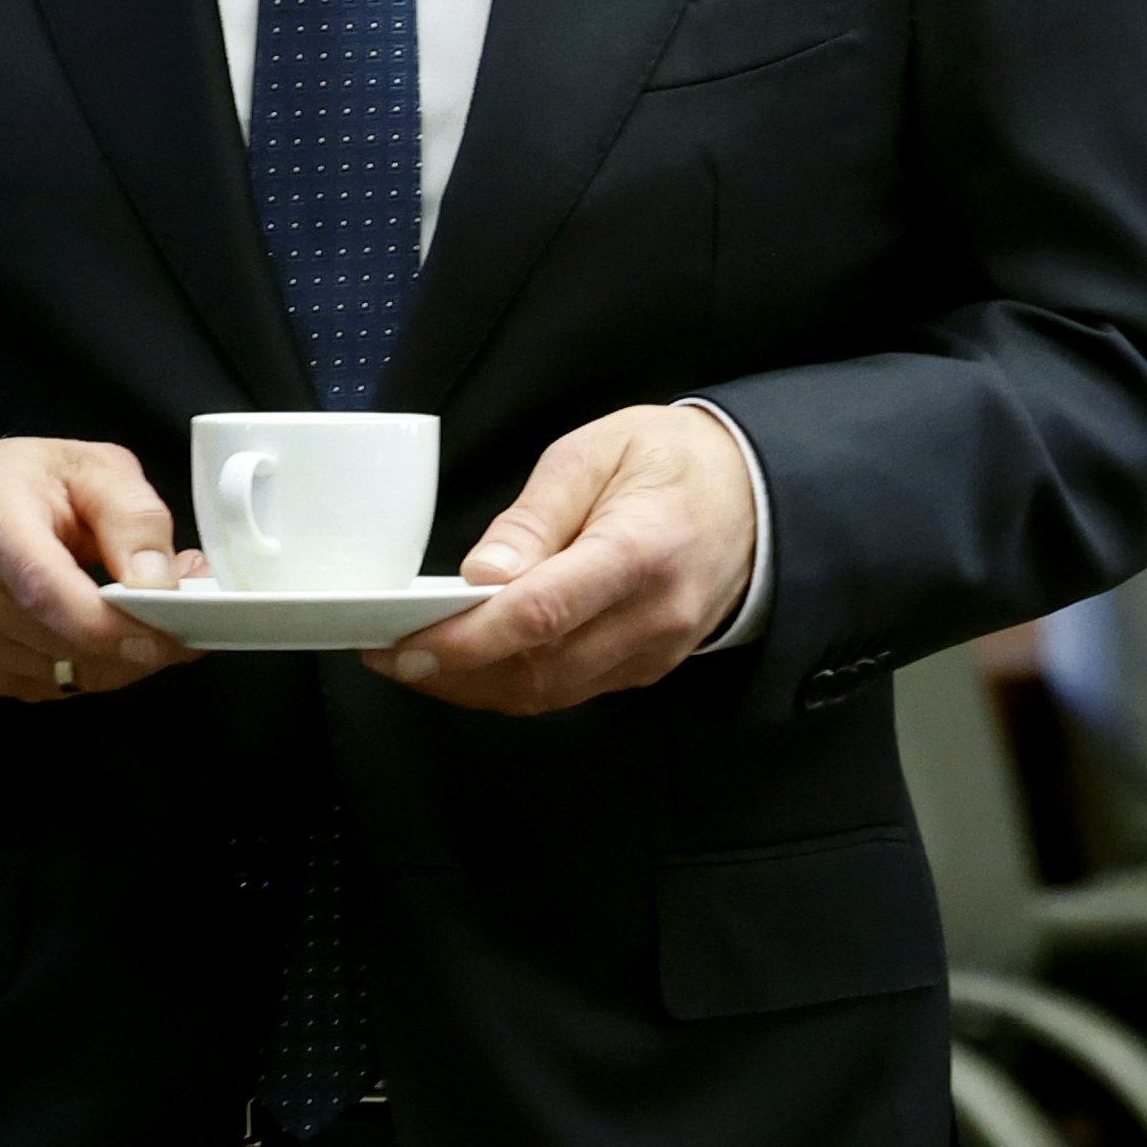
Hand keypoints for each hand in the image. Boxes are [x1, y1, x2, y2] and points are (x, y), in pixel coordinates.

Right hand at [0, 436, 202, 703]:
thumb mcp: (85, 464)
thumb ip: (132, 515)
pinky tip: (111, 630)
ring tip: (153, 610)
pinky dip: (97, 667)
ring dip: (126, 656)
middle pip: (67, 645)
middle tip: (192, 607)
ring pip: (70, 676)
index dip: (118, 622)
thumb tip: (162, 581)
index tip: (177, 621)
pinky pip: (57, 687)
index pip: (49, 592)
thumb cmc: (15, 481)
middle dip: (144, 638)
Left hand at [361, 404, 755, 716]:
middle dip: (454, 673)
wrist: (756, 493)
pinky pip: (571, 690)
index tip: (404, 646)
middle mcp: (652, 617)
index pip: (542, 615)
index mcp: (639, 551)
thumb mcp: (596, 451)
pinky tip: (475, 659)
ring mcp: (655, 653)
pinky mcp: (649, 669)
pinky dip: (515, 682)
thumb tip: (478, 576)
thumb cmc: (672, 459)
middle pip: (539, 671)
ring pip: (550, 694)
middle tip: (389, 655)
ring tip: (418, 659)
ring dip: (476, 687)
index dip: (466, 641)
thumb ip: (534, 516)